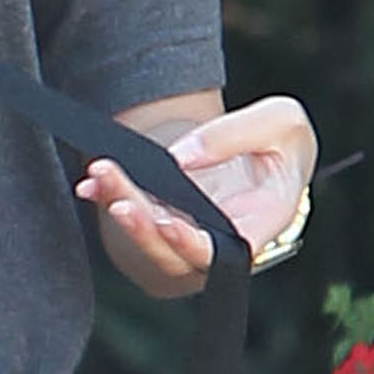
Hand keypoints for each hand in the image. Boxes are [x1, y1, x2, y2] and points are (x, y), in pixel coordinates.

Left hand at [76, 94, 316, 292]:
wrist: (269, 146)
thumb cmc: (283, 140)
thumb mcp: (280, 121)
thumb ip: (234, 135)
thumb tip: (181, 159)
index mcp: (264, 222)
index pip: (227, 252)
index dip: (192, 244)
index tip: (165, 222)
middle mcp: (224, 238)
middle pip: (176, 252)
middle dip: (143, 226)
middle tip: (119, 197)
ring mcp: (193, 232)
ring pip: (150, 239)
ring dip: (121, 209)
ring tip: (100, 176)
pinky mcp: (168, 217)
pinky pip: (136, 217)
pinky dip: (110, 200)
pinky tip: (91, 183)